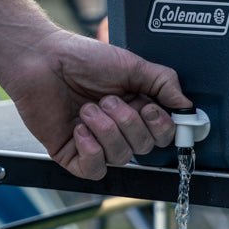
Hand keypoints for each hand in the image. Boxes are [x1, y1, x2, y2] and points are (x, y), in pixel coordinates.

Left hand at [4, 28, 190, 179]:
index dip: (160, 126)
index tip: (150, 108)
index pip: (163, 135)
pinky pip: (95, 170)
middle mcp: (118, 129)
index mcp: (136, 109)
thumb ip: (164, 83)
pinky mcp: (73, 155)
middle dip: (128, 122)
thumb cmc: (81, 58)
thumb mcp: (132, 65)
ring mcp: (96, 144)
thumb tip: (186, 105)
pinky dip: (91, 150)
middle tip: (107, 99)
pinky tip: (79, 129)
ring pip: (121, 158)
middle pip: (144, 148)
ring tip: (88, 109)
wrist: (42, 59)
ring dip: (106, 130)